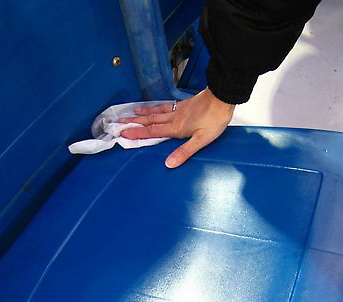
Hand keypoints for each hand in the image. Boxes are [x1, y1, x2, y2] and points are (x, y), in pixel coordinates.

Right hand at [119, 88, 234, 167]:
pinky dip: (155, 107)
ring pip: (156, 112)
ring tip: (131, 113)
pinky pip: (165, 106)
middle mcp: (174, 118)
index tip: (122, 132)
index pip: (152, 132)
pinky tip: (154, 107)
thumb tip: (169, 163)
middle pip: (150, 121)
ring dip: (142, 114)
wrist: (223, 97)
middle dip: (134, 123)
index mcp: (176, 128)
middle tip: (119, 122)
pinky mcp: (185, 104)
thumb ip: (185, 151)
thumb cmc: (215, 118)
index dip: (137, 133)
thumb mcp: (202, 139)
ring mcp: (179, 110)